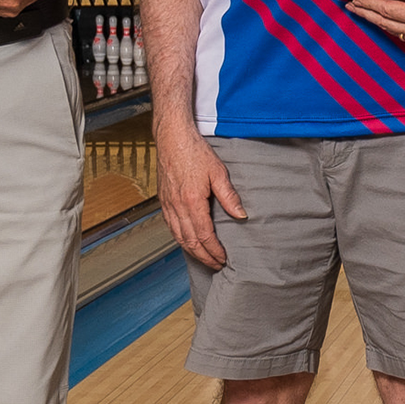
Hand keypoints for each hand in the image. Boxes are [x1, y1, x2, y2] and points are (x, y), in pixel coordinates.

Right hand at [158, 124, 244, 268]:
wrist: (172, 138)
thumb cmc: (194, 151)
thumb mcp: (218, 172)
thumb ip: (229, 196)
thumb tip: (241, 215)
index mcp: (192, 201)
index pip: (204, 235)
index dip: (214, 250)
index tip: (223, 258)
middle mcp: (177, 206)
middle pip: (189, 241)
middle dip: (204, 256)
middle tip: (216, 265)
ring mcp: (168, 205)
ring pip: (178, 237)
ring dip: (191, 251)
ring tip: (204, 258)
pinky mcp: (163, 201)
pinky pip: (171, 227)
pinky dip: (180, 239)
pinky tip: (188, 241)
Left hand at [347, 0, 404, 48]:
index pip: (387, 9)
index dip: (369, 3)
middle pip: (386, 22)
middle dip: (367, 14)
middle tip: (352, 7)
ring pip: (393, 30)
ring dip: (377, 20)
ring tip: (364, 12)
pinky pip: (404, 34)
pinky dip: (391, 26)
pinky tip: (384, 19)